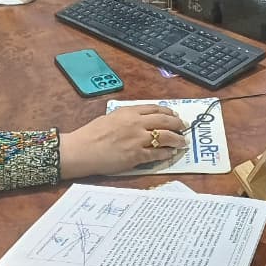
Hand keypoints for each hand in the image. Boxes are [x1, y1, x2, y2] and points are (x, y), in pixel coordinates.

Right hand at [58, 105, 187, 178]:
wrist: (81, 150)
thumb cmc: (91, 134)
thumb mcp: (110, 117)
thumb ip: (127, 118)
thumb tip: (140, 121)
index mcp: (129, 112)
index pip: (155, 109)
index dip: (168, 111)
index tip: (174, 115)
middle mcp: (136, 123)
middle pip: (165, 121)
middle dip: (177, 124)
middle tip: (183, 127)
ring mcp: (137, 140)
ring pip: (165, 137)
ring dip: (176, 140)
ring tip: (182, 142)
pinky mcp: (136, 156)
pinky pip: (157, 154)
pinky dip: (166, 154)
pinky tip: (170, 154)